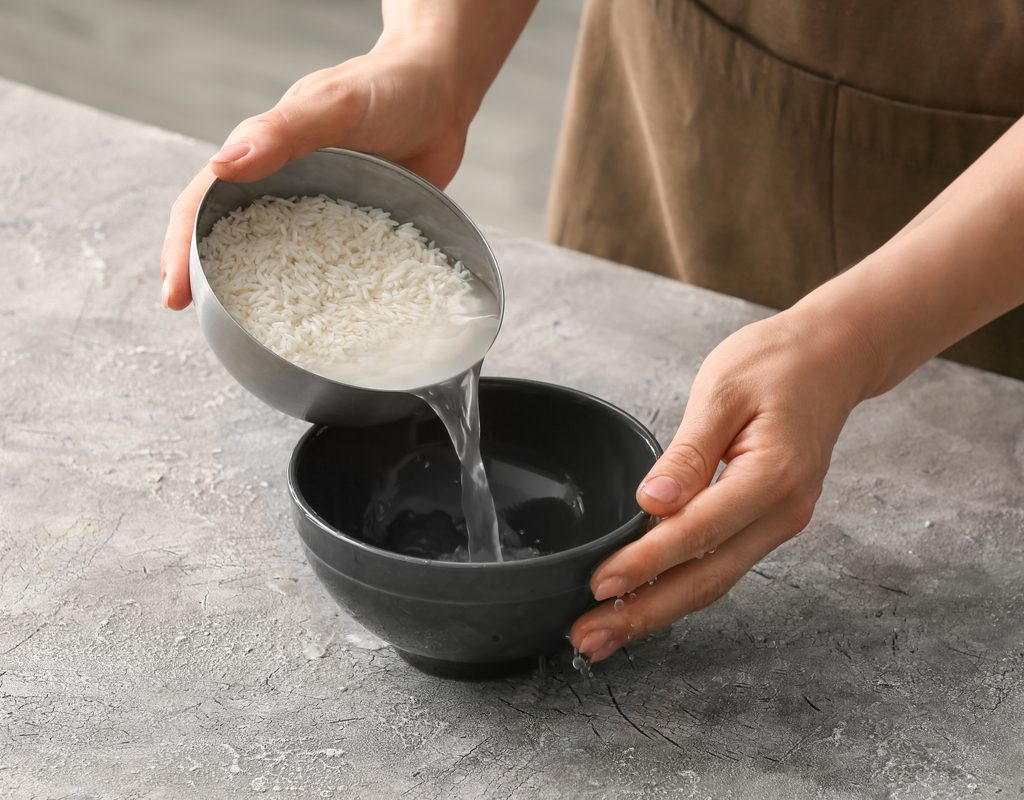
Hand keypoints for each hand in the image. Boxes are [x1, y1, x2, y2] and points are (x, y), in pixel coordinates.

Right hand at [160, 39, 470, 309]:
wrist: (443, 92)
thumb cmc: (384, 86)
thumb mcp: (332, 105)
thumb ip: (282, 133)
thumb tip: (221, 166)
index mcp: (261, 153)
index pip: (204, 203)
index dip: (182, 247)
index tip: (173, 294)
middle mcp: (283, 185)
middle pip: (231, 236)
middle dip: (210, 277)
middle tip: (203, 321)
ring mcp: (319, 211)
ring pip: (281, 258)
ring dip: (264, 292)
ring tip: (255, 331)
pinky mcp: (357, 227)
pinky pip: (335, 265)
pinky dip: (325, 292)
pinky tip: (328, 322)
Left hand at [570, 308, 876, 661]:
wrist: (833, 357)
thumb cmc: (777, 363)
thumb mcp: (723, 391)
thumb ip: (688, 452)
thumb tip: (651, 502)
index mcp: (771, 477)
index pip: (696, 533)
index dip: (645, 564)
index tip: (599, 587)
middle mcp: (781, 512)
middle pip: (705, 580)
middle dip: (643, 614)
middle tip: (588, 638)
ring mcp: (779, 523)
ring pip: (713, 582)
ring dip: (658, 611)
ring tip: (605, 632)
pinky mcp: (768, 522)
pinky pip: (721, 565)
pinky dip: (680, 588)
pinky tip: (646, 600)